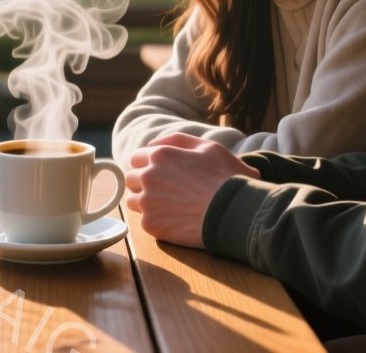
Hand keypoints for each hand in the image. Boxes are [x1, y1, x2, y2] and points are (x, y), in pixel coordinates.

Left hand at [124, 132, 259, 247]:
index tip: (159, 173)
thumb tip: (151, 145)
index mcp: (160, 155)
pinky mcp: (151, 225)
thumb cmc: (225, 176)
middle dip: (142, 182)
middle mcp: (148, 176)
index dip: (147, 164)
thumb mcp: (207, 146)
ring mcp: (147, 202)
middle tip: (163, 189)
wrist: (234, 212)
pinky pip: (143, 220)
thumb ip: (176, 140)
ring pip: (132, 200)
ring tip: (167, 205)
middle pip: (131, 178)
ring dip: (144, 201)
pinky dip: (155, 220)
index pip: (136, 158)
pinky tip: (174, 219)